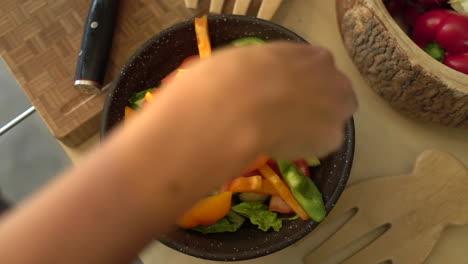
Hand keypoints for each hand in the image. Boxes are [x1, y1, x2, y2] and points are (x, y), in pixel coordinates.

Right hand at [175, 42, 356, 158]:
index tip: (286, 93)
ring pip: (330, 122)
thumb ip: (272, 68)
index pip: (318, 70)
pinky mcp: (333, 137)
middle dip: (317, 105)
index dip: (302, 84)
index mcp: (315, 56)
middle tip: (289, 117)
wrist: (239, 106)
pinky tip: (282, 146)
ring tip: (283, 135)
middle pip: (335, 95)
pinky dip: (304, 148)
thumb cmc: (235, 76)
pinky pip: (319, 145)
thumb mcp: (255, 59)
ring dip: (313, 127)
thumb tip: (261, 77)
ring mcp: (338, 109)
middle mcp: (335, 79)